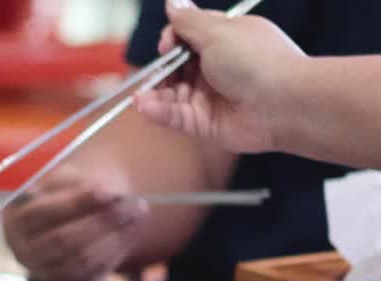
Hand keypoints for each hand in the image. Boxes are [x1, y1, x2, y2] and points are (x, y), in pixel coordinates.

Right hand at [1, 164, 147, 280]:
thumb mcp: (64, 181)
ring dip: (115, 237)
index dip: (75, 202)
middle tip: (131, 204)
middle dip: (100, 221)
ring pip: (81, 260)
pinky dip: (117, 251)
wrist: (70, 220)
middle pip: (62, 240)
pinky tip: (131, 231)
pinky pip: (94, 273)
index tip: (107, 190)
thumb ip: (80, 184)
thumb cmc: (65, 194)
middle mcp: (23, 251)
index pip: (41, 213)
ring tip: (138, 213)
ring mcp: (44, 272)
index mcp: (15, 221)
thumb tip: (110, 192)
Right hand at [134, 0, 305, 153]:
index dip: (171, 39)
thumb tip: (172, 2)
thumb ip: (188, 22)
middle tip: (157, 71)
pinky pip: (175, 116)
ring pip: (171, 94)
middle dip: (160, 69)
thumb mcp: (218, 32)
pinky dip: (157, 112)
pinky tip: (144, 106)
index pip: (186, 37)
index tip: (167, 45)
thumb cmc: (256, 61)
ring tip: (141, 95)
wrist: (283, 102)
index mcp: (223, 41)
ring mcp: (209, 97)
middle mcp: (215, 68)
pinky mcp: (204, 123)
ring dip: (153, 93)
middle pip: (174, 67)